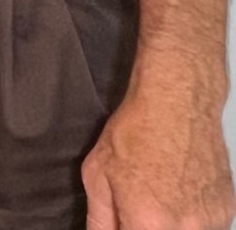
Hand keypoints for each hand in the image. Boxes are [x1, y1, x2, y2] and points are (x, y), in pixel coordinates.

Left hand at [83, 83, 234, 228]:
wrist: (178, 104)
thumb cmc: (134, 134)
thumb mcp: (97, 174)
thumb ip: (100, 219)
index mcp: (150, 224)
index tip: (122, 222)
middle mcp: (186, 229)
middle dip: (144, 228)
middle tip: (136, 210)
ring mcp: (212, 222)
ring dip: (168, 226)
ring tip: (158, 198)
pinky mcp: (228, 211)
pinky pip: (206, 228)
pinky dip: (190, 221)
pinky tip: (177, 195)